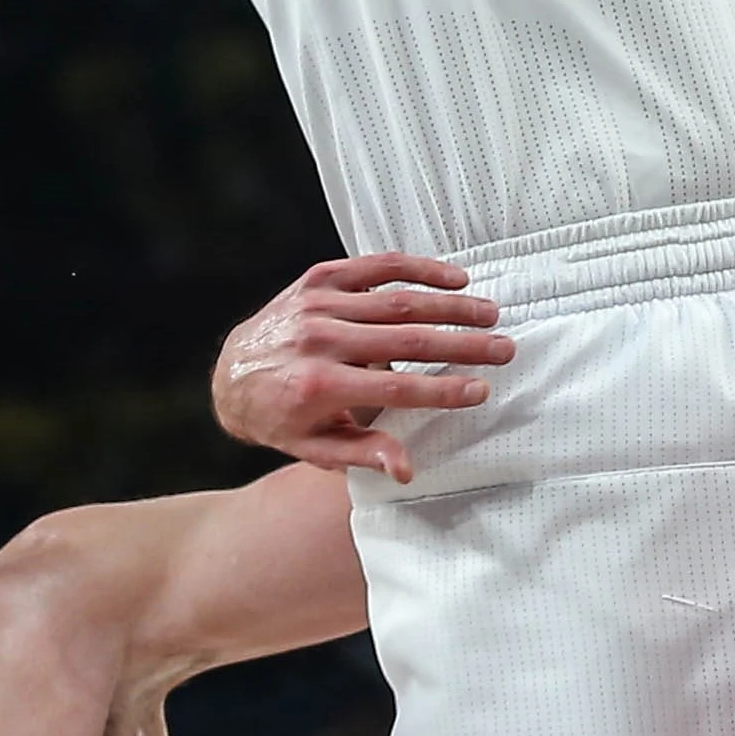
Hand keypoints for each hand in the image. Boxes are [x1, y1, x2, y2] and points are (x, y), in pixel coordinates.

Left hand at [212, 254, 509, 481]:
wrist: (230, 376)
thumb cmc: (282, 418)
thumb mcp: (316, 448)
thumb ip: (364, 454)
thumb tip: (407, 468)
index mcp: (319, 386)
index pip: (396, 388)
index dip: (443, 390)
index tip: (482, 389)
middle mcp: (319, 340)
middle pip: (406, 339)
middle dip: (462, 344)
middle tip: (504, 348)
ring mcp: (319, 304)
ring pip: (398, 300)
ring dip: (450, 305)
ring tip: (490, 313)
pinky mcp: (318, 279)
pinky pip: (376, 267)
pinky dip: (418, 269)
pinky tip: (454, 277)